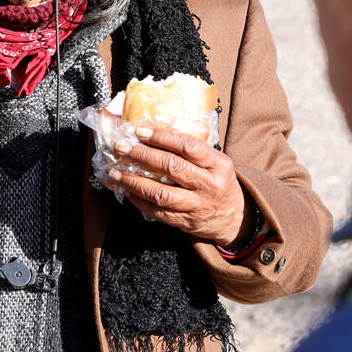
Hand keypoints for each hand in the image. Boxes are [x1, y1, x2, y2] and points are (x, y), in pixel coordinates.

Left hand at [105, 126, 255, 247]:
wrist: (235, 218)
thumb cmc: (218, 182)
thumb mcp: (215, 162)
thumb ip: (192, 149)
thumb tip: (155, 130)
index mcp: (218, 164)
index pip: (188, 146)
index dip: (162, 137)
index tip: (140, 132)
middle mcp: (209, 185)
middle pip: (171, 167)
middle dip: (142, 156)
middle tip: (121, 148)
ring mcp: (197, 205)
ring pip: (161, 193)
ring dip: (134, 182)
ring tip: (115, 173)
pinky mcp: (186, 222)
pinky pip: (158, 212)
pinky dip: (139, 201)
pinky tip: (127, 191)